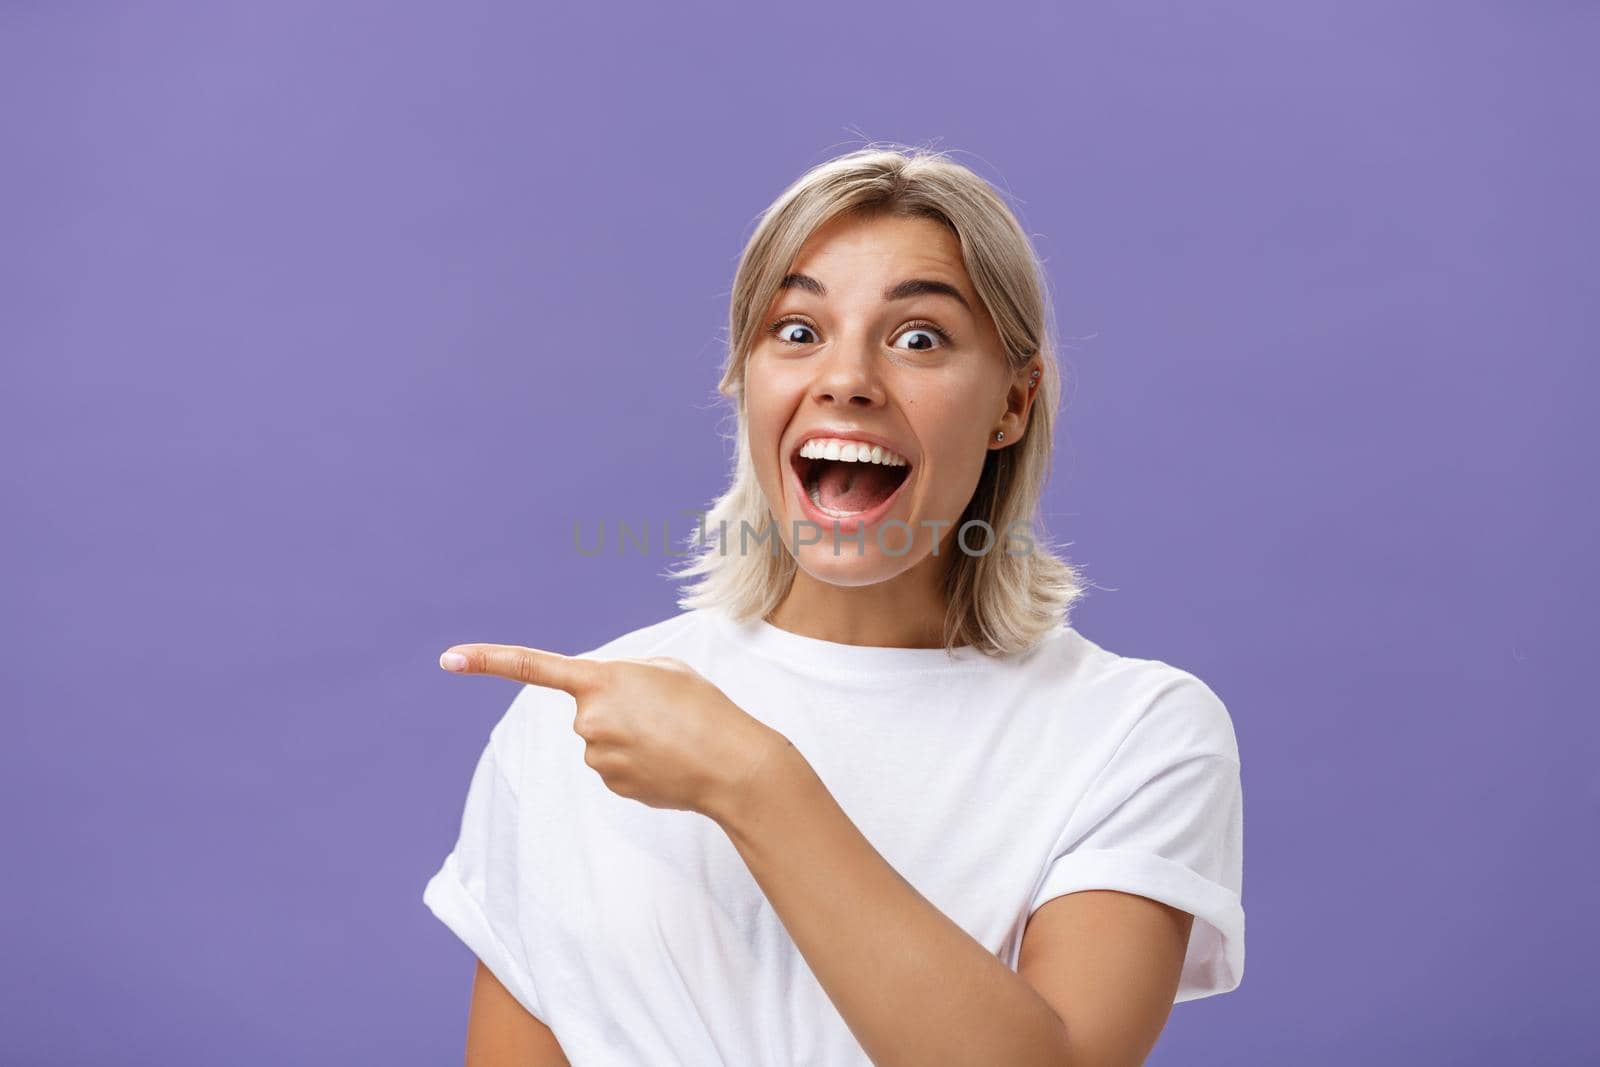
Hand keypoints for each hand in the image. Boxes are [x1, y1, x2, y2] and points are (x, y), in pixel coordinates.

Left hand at [438, 643, 788, 820]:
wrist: (733, 765)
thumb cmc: (706, 709)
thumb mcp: (666, 669)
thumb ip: (624, 675)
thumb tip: (601, 705)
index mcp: (601, 680)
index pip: (532, 667)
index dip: (488, 660)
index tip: (448, 658)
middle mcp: (589, 719)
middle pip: (589, 709)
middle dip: (619, 708)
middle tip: (665, 712)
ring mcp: (597, 755)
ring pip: (602, 739)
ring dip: (632, 736)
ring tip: (673, 737)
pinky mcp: (611, 784)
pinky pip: (615, 764)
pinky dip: (639, 761)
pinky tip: (668, 761)